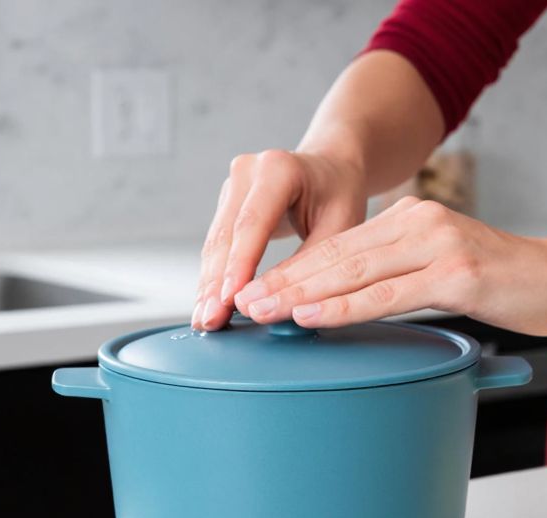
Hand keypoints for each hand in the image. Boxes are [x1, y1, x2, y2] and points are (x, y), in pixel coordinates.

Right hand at [193, 149, 367, 330]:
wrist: (330, 168)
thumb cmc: (339, 195)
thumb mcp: (340, 226)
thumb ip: (311, 262)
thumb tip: (281, 303)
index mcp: (278, 169)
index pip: (253, 222)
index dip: (239, 263)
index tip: (230, 298)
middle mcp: (247, 172)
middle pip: (226, 235)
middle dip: (217, 283)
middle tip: (212, 320)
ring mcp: (231, 187)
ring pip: (215, 244)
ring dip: (208, 285)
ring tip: (206, 320)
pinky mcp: (226, 206)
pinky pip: (216, 247)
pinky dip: (213, 278)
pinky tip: (210, 305)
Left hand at [232, 196, 546, 336]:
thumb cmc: (505, 284)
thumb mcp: (443, 271)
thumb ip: (399, 277)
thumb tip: (345, 301)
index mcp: (412, 219)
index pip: (338, 244)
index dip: (292, 268)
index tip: (255, 288)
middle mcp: (420, 223)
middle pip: (336, 255)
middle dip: (283, 281)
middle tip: (241, 302)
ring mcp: (438, 245)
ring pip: (352, 272)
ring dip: (300, 295)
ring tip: (262, 311)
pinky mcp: (456, 273)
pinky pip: (387, 295)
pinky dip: (343, 308)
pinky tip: (312, 318)